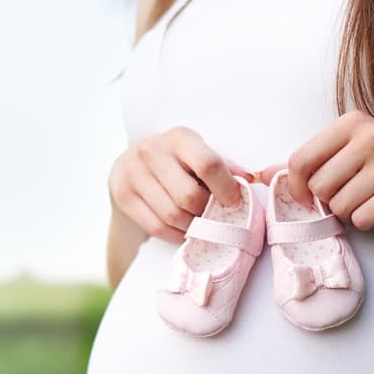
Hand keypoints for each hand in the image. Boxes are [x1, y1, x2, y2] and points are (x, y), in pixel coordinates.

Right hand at [109, 126, 256, 243]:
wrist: (129, 164)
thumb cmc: (174, 161)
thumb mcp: (197, 154)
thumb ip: (223, 166)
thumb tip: (250, 179)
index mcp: (179, 138)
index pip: (208, 164)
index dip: (225, 188)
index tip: (233, 201)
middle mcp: (153, 151)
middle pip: (189, 196)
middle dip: (206, 213)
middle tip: (213, 217)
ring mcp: (134, 173)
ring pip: (172, 215)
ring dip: (192, 227)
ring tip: (199, 224)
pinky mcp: (123, 195)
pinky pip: (156, 226)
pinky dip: (175, 234)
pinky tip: (183, 230)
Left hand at [262, 111, 373, 230]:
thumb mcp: (355, 149)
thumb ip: (311, 160)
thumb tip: (261, 174)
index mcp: (351, 122)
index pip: (300, 161)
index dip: (296, 187)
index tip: (308, 197)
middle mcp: (370, 136)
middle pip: (318, 188)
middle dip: (330, 201)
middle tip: (354, 194)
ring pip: (341, 206)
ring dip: (351, 213)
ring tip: (372, 198)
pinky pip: (364, 218)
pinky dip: (370, 221)